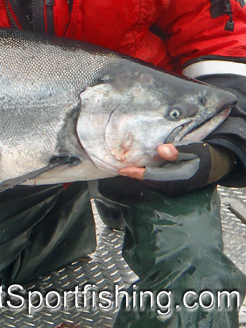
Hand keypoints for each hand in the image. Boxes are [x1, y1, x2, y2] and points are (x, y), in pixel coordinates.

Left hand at [118, 142, 235, 194]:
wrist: (217, 165)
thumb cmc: (205, 155)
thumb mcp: (194, 149)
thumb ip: (177, 150)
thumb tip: (161, 150)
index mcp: (179, 177)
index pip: (152, 177)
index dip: (136, 173)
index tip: (122, 169)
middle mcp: (174, 186)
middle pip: (148, 182)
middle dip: (133, 175)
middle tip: (118, 167)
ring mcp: (173, 188)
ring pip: (151, 183)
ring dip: (138, 176)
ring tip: (124, 168)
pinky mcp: (172, 186)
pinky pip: (155, 182)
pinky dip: (145, 176)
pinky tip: (137, 169)